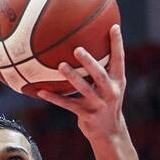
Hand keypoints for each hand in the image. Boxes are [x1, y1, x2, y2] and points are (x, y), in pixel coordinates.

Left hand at [37, 25, 126, 143]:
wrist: (110, 133)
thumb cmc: (106, 103)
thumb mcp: (110, 87)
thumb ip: (103, 70)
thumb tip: (88, 46)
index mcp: (118, 81)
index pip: (119, 59)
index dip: (117, 44)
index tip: (113, 27)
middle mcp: (110, 92)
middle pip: (100, 74)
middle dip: (89, 62)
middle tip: (77, 49)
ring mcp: (98, 104)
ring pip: (84, 89)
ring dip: (72, 77)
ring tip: (61, 66)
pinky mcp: (86, 115)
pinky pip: (67, 104)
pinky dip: (54, 98)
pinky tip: (41, 91)